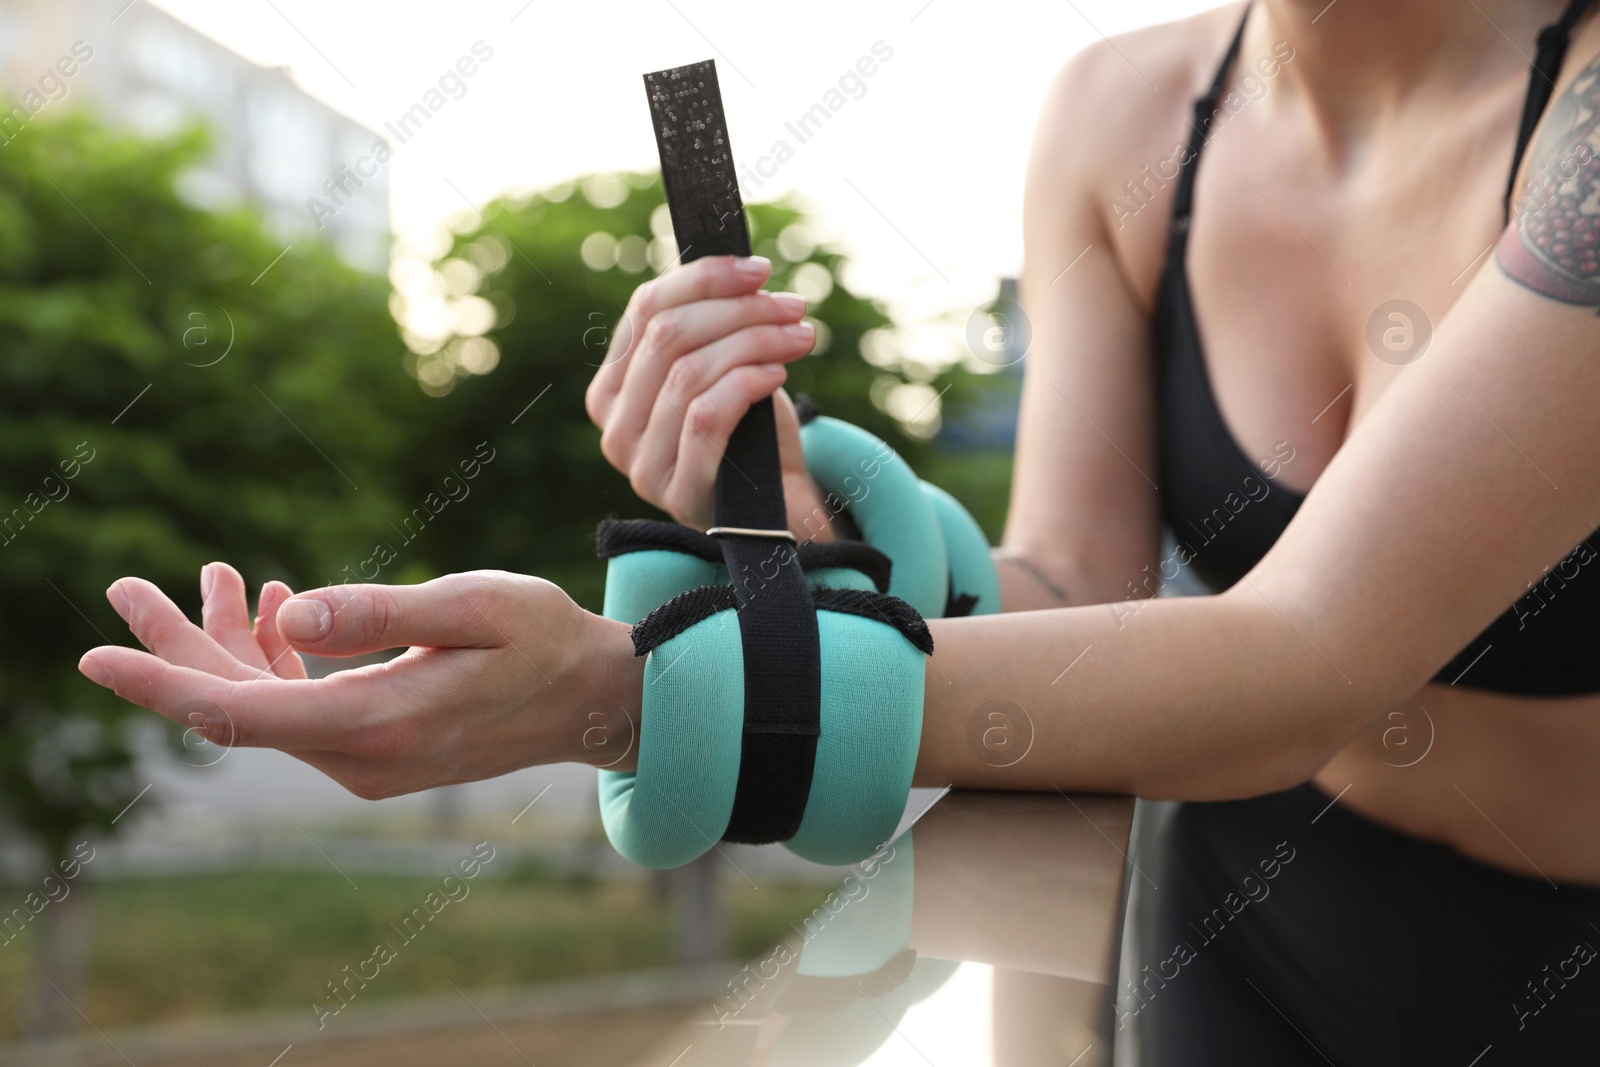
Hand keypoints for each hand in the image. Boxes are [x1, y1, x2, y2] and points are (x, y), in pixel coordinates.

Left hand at [79, 566, 642, 797]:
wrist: (594, 700)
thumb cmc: (545, 642)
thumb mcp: (472, 606)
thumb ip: (380, 613)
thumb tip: (291, 609)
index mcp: (378, 722)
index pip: (239, 713)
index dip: (162, 681)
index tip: (94, 658)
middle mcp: (362, 757)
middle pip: (237, 710)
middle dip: (179, 648)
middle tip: (125, 587)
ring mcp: (369, 760)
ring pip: (266, 707)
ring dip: (231, 646)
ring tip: (217, 577)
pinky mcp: (379, 747)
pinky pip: (302, 708)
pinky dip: (278, 660)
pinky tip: (277, 609)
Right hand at [585, 254, 835, 539]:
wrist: (779, 510)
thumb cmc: (752, 434)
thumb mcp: (723, 369)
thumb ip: (711, 326)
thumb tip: (740, 268)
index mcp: (614, 386)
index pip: (645, 309)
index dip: (705, 278)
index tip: (760, 269)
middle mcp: (614, 426)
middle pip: (667, 335)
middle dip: (739, 309)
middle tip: (793, 306)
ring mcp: (640, 464)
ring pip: (688, 372)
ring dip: (755, 342)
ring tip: (800, 337)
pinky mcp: (677, 492)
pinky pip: (705, 417)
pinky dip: (746, 383)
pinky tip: (778, 375)